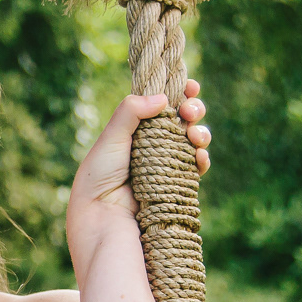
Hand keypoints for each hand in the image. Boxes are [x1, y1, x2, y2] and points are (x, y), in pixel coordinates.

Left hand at [68, 81, 212, 222]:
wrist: (103, 216)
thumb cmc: (100, 175)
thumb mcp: (111, 137)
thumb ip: (131, 112)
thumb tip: (163, 97)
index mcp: (135, 127)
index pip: (161, 103)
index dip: (178, 92)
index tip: (190, 85)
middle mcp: (152, 141)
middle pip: (183, 117)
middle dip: (193, 109)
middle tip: (190, 111)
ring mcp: (166, 161)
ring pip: (193, 139)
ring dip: (200, 132)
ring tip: (195, 135)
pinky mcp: (176, 181)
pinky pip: (196, 165)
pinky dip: (201, 158)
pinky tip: (199, 156)